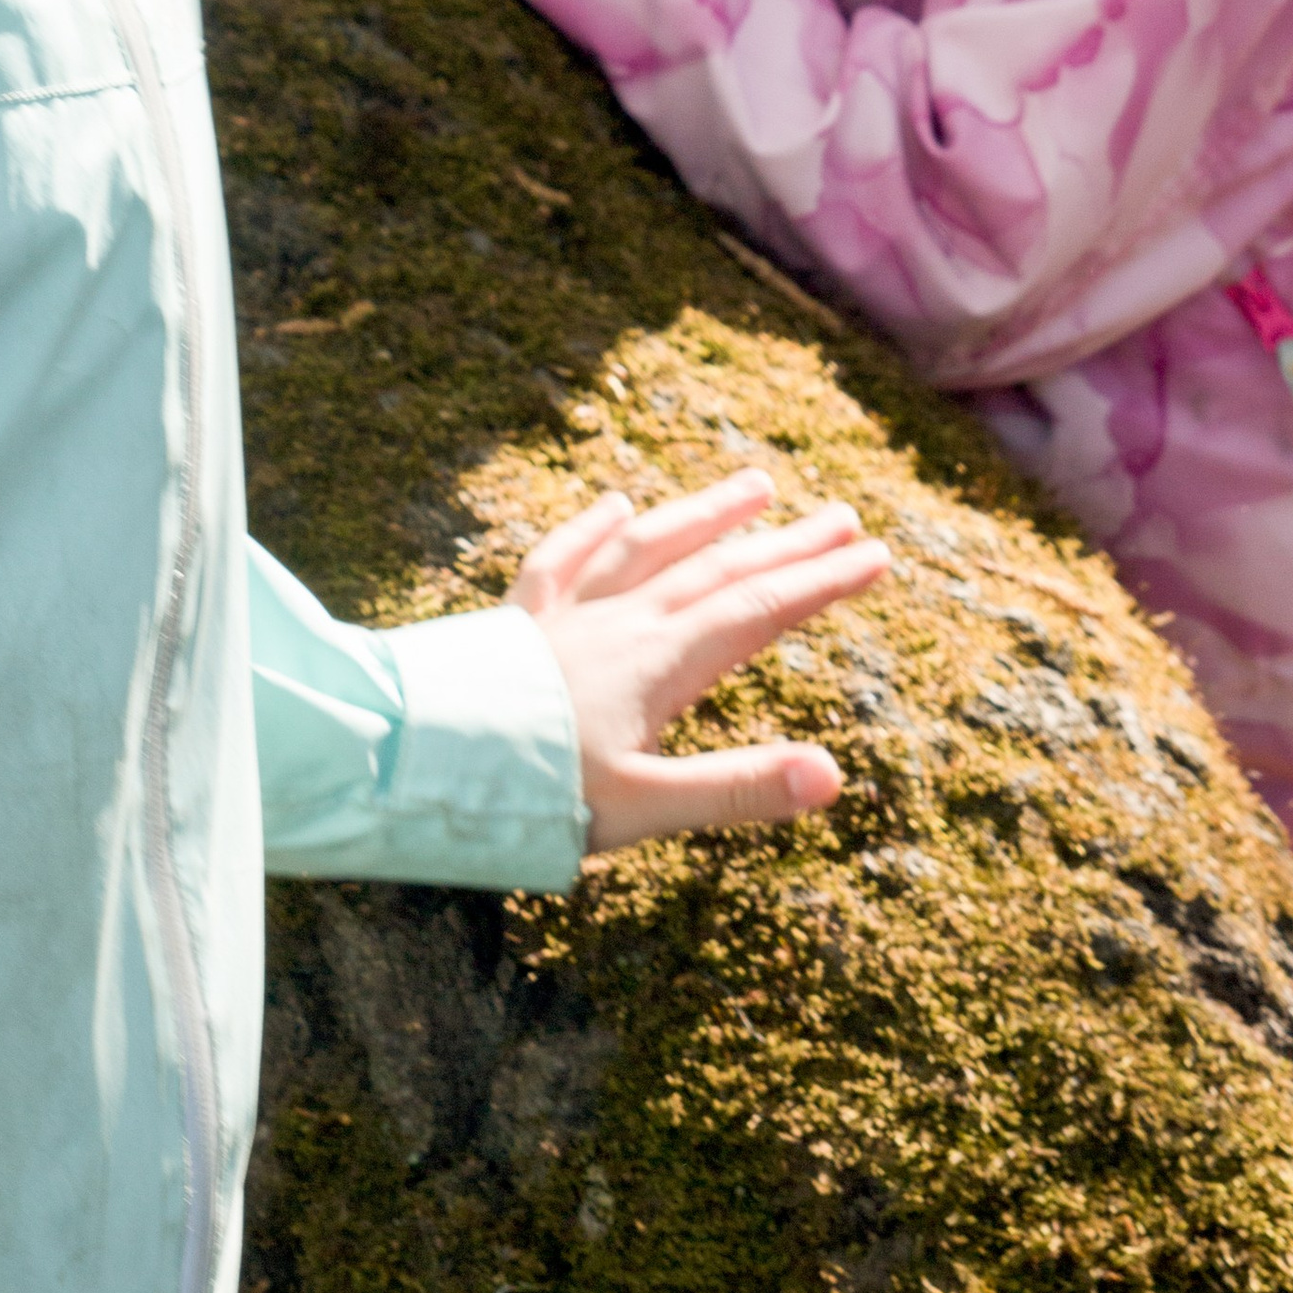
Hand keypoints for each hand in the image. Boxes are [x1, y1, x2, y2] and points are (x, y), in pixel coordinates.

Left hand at [511, 468, 890, 850]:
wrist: (418, 763)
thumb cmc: (533, 796)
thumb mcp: (644, 808)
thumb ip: (738, 789)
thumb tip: (834, 776)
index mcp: (660, 664)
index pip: (758, 612)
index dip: (820, 583)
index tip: (875, 555)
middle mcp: (619, 624)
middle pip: (717, 571)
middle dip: (786, 545)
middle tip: (843, 516)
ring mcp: (565, 616)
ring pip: (648, 548)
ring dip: (705, 516)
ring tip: (756, 484)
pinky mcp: (514, 622)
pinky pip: (561, 559)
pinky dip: (592, 528)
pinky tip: (615, 501)